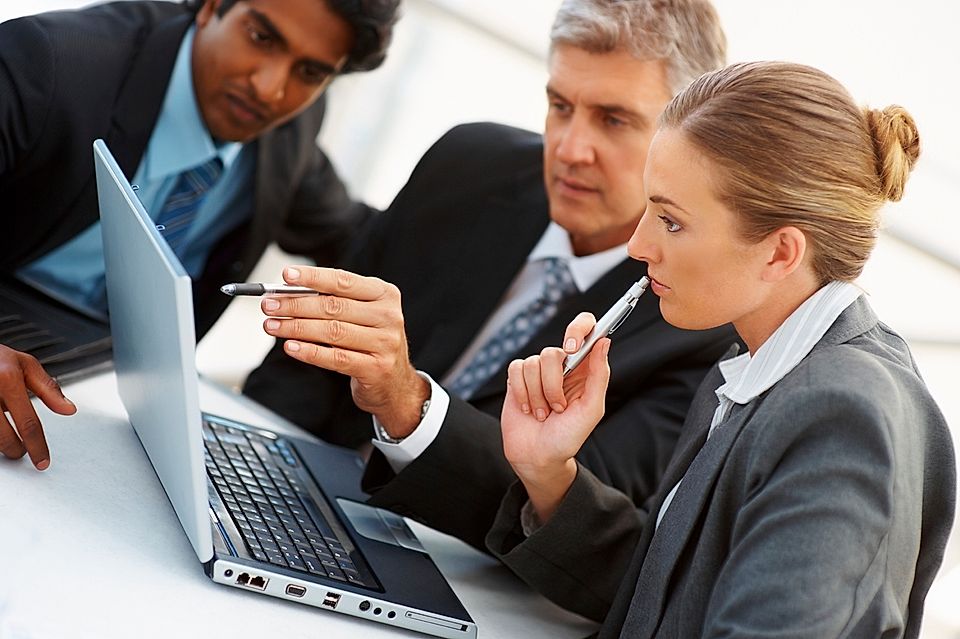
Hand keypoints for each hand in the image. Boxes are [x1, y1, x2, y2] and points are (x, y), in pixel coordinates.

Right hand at [0, 345, 76, 469]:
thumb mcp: (25, 364)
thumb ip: (48, 388)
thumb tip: (69, 409)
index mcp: (7, 379)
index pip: (28, 423)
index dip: (37, 446)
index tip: (42, 461)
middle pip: (4, 437)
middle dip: (16, 449)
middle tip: (22, 451)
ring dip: (0, 444)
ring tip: (8, 442)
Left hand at [260, 266, 428, 437]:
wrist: (395, 383)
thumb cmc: (372, 342)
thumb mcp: (362, 314)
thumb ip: (334, 301)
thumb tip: (290, 293)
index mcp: (384, 294)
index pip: (343, 281)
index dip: (312, 277)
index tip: (286, 276)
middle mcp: (388, 316)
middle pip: (333, 306)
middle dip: (295, 304)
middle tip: (270, 305)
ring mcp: (384, 343)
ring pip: (332, 331)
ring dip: (296, 328)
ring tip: (273, 325)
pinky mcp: (375, 368)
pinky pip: (335, 358)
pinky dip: (309, 352)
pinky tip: (291, 347)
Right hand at [500, 313, 610, 521]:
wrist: (538, 457)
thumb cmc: (568, 437)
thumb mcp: (591, 410)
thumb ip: (599, 375)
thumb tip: (604, 341)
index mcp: (584, 369)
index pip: (586, 329)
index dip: (578, 329)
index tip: (571, 348)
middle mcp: (562, 366)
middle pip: (553, 352)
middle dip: (553, 385)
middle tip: (558, 407)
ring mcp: (538, 371)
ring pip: (533, 363)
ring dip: (537, 395)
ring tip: (543, 413)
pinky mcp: (517, 378)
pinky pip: (516, 370)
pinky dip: (521, 393)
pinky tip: (528, 408)